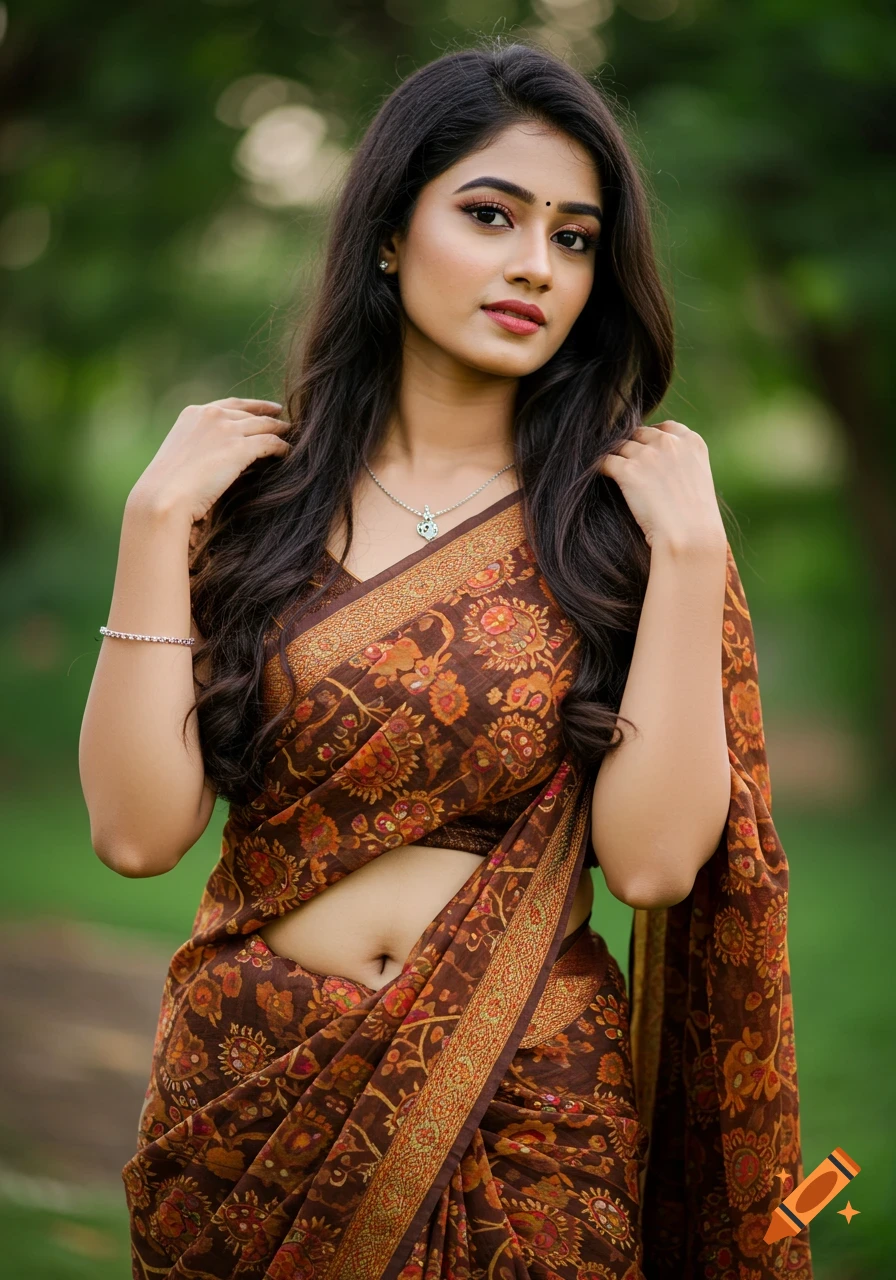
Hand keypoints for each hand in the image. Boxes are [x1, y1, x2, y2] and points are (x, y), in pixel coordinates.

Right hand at [128, 397, 290, 525]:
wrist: (163, 496)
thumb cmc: (166, 488)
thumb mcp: (180, 457)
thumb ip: (199, 447)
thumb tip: (216, 455)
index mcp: (193, 414)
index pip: (230, 405)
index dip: (253, 406)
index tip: (270, 409)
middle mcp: (211, 415)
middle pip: (251, 413)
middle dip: (270, 417)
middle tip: (286, 424)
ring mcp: (226, 429)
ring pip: (265, 425)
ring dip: (280, 431)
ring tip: (292, 439)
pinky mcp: (240, 447)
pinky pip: (271, 442)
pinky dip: (282, 448)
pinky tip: (287, 454)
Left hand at [596, 420, 725, 552]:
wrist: (690, 537)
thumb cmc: (696, 520)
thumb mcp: (698, 481)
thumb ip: (681, 464)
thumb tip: (657, 465)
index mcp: (692, 442)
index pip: (665, 428)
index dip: (651, 439)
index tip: (644, 451)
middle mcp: (669, 443)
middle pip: (638, 434)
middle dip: (631, 448)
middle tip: (625, 467)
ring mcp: (648, 455)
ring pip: (619, 447)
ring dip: (615, 460)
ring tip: (610, 474)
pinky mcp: (628, 471)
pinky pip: (604, 461)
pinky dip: (598, 469)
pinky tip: (598, 478)